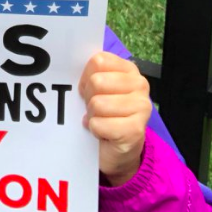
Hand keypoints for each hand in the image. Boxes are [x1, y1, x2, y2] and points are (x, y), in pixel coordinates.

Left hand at [78, 51, 150, 185]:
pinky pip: (99, 124)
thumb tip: (70, 68)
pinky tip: (103, 133)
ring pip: (97, 103)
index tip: (88, 89)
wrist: (120, 150)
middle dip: (88, 98)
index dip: (85, 76)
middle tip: (95, 108)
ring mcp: (141, 107)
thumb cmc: (106, 114)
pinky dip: (95, 130)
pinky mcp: (135, 130)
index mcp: (129, 69)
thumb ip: (91, 74)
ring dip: (92, 116)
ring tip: (100, 120)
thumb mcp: (98, 89)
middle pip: (96, 81)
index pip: (98, 61)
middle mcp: (139, 84)